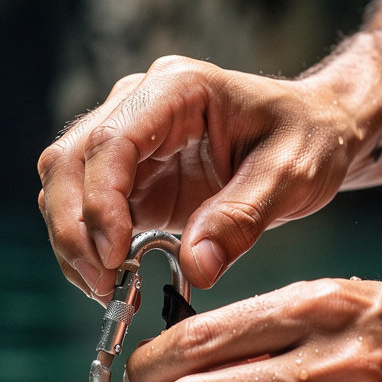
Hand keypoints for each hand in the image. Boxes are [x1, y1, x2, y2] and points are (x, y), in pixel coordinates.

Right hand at [37, 55, 360, 299]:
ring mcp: (130, 139)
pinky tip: (114, 281)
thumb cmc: (310, 138)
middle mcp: (141, 104)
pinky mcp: (132, 175)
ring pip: (64, 185)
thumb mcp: (292, 175)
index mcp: (178, 89)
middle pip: (69, 160)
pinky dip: (90, 248)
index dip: (99, 202)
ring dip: (74, 242)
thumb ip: (241, 218)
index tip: (113, 256)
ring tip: (108, 291)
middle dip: (74, 228)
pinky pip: (87, 209)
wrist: (317, 131)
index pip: (111, 140)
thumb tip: (195, 269)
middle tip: (102, 286)